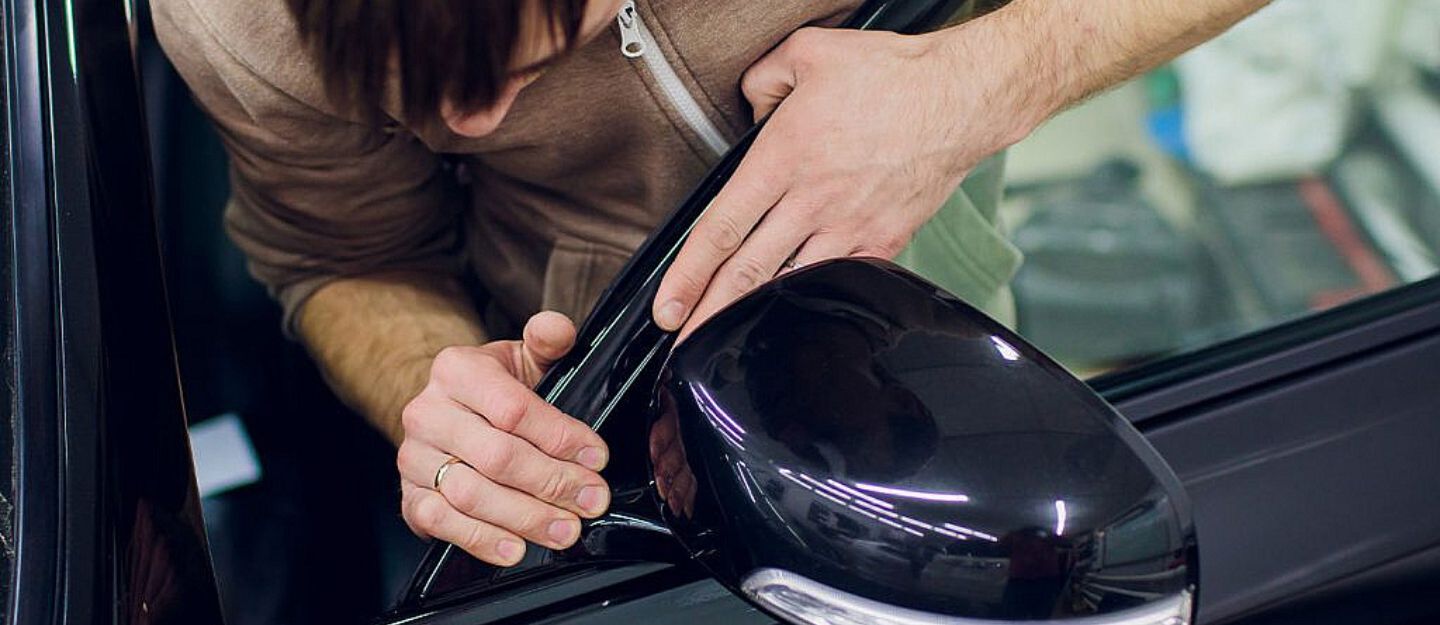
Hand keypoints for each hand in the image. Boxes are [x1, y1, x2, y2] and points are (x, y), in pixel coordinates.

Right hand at [397, 312, 610, 565]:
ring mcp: (414, 457)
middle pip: (497, 457)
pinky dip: (481, 540)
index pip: (513, 409)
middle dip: (553, 483)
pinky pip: (441, 523)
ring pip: (471, 494)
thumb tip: (559, 330)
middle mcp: (427, 412)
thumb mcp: (522, 357)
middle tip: (591, 500)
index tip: (596, 457)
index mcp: (457, 370)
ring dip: (525, 517)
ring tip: (565, 529)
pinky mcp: (409, 496)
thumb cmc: (494, 388)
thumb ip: (548, 340)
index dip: (560, 437)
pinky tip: (515, 548)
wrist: (447, 413)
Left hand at [652, 26, 1041, 337]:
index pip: (720, 228)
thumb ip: (762, 80)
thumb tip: (750, 105)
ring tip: (727, 347)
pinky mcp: (884, 239)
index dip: (688, 274)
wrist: (961, 97)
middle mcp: (812, 200)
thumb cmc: (891, 74)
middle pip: (747, 272)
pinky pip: (839, 280)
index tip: (667, 305)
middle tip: (681, 345)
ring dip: (754, 319)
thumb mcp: (809, 53)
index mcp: (783, 158)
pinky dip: (811, 303)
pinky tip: (792, 321)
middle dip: (708, 315)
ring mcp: (850, 225)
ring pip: (789, 284)